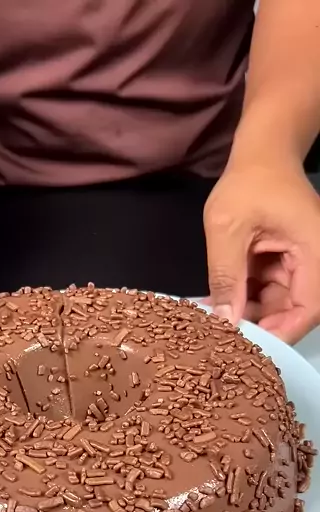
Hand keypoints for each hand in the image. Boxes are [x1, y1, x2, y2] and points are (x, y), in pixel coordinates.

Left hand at [203, 160, 319, 342]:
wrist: (262, 152)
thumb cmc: (247, 182)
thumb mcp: (227, 228)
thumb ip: (226, 276)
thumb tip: (224, 322)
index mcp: (315, 252)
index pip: (308, 308)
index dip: (282, 332)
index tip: (248, 345)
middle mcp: (315, 261)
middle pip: (294, 311)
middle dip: (260, 326)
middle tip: (221, 337)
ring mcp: (301, 263)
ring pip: (279, 305)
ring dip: (249, 314)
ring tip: (214, 320)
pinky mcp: (286, 263)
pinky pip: (270, 291)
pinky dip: (246, 298)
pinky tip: (218, 303)